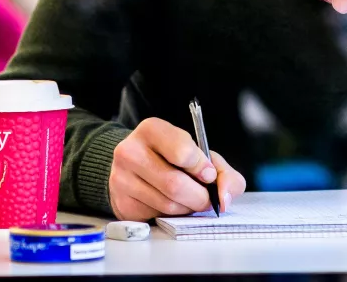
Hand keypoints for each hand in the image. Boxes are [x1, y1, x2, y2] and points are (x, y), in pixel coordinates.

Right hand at [109, 117, 246, 220]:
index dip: (202, 167)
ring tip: (189, 200)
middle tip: (206, 198)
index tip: (208, 174)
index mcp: (151, 130)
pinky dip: (172, 216)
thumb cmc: (173, 159)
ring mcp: (121, 178)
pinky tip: (171, 205)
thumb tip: (224, 198)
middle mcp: (130, 151)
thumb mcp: (201, 156)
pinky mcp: (122, 204)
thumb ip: (223, 172)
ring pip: (167, 204)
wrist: (136, 168)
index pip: (182, 152)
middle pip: (175, 184)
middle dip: (199, 196)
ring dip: (187, 208)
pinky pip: (156, 216)